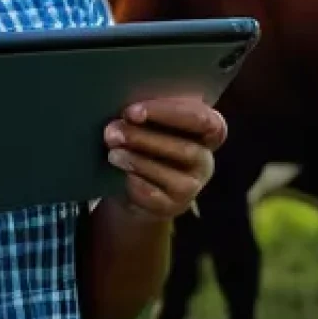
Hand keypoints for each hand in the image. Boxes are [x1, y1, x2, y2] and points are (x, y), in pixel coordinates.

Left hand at [103, 98, 226, 219]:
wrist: (131, 185)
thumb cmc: (143, 143)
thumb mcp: (147, 124)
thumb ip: (143, 117)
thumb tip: (124, 118)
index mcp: (205, 129)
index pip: (201, 118)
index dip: (168, 113)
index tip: (132, 112)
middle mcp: (204, 158)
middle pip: (186, 148)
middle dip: (144, 138)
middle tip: (112, 132)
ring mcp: (192, 186)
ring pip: (171, 174)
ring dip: (136, 161)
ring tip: (112, 153)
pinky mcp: (174, 206)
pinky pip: (155, 196)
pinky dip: (135, 183)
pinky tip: (121, 174)